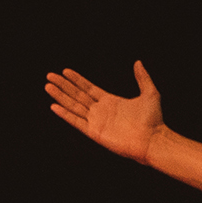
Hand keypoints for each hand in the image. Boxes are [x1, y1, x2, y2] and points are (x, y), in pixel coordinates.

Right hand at [46, 61, 163, 163]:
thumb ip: (142, 78)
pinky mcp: (94, 132)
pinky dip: (65, 114)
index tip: (65, 71)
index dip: (77, 80)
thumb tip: (138, 62)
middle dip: (63, 85)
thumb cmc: (153, 120)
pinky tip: (54, 106)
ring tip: (48, 86)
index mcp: (111, 101)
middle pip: (77, 95)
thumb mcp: (150, 93)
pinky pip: (76, 121)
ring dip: (60, 96)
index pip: (88, 88)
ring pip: (74, 106)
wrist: (153, 139)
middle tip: (50, 76)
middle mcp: (101, 111)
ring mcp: (96, 121)